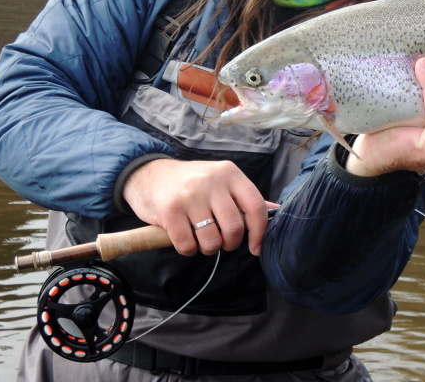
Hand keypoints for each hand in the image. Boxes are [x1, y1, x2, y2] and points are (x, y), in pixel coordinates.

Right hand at [121, 158, 276, 256]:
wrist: (149, 173)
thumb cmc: (190, 182)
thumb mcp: (220, 180)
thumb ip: (244, 197)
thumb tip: (275, 211)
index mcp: (230, 173)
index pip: (255, 206)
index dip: (259, 232)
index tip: (255, 247)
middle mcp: (212, 182)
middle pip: (234, 228)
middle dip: (230, 244)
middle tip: (221, 241)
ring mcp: (190, 196)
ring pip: (212, 240)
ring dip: (208, 248)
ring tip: (201, 239)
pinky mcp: (170, 211)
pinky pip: (188, 246)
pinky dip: (189, 250)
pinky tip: (185, 238)